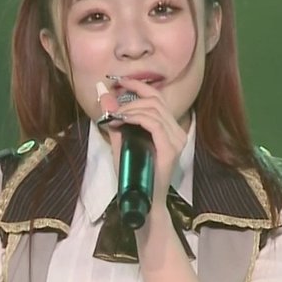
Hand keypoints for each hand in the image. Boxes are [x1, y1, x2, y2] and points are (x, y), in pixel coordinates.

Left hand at [96, 76, 187, 199]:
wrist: (143, 200)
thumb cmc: (133, 174)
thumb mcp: (121, 142)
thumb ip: (115, 121)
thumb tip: (104, 97)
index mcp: (169, 128)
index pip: (157, 98)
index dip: (139, 85)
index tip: (119, 80)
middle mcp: (177, 132)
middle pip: (156, 100)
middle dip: (131, 97)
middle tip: (113, 106)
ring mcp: (176, 140)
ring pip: (154, 110)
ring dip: (131, 109)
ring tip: (116, 117)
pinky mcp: (170, 149)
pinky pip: (154, 124)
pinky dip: (137, 118)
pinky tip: (124, 121)